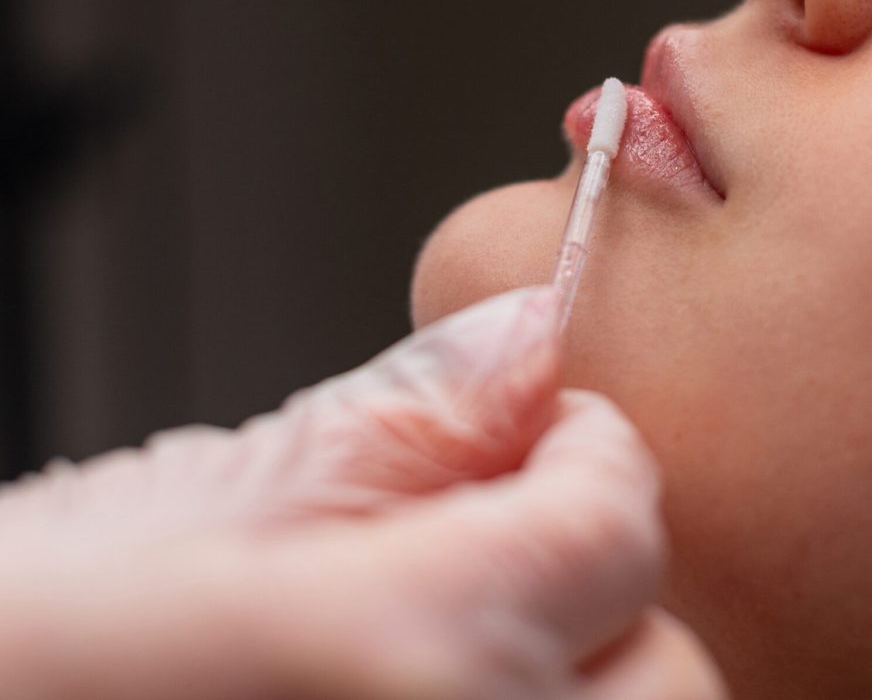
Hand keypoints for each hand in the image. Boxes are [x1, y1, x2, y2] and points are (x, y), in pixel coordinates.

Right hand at [0, 288, 726, 699]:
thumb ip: (405, 418)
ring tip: (461, 629)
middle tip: (515, 539)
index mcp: (406, 654)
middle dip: (609, 591)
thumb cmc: (32, 642)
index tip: (553, 427)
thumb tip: (526, 339)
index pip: (616, 525)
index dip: (594, 451)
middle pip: (673, 674)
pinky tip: (439, 680)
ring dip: (585, 672)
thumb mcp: (214, 498)